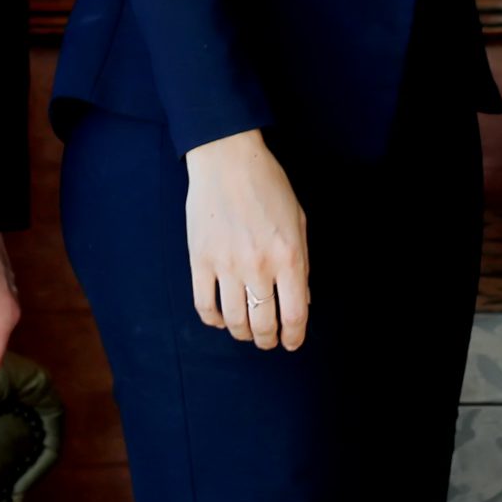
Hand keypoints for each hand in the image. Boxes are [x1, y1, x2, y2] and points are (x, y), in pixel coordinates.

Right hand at [184, 129, 308, 351]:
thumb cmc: (268, 186)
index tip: (291, 342)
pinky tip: (222, 319)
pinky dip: (214, 320)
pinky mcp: (200, 260)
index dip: (294, 336)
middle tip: (268, 340)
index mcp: (289, 256)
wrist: (228, 160)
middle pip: (263, 323)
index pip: (295, 314)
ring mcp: (227, 265)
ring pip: (234, 320)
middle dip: (267, 339)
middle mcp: (259, 266)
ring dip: (243, 333)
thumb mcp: (298, 220)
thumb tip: (301, 300)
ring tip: (247, 331)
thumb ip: (302, 263)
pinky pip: (204, 306)